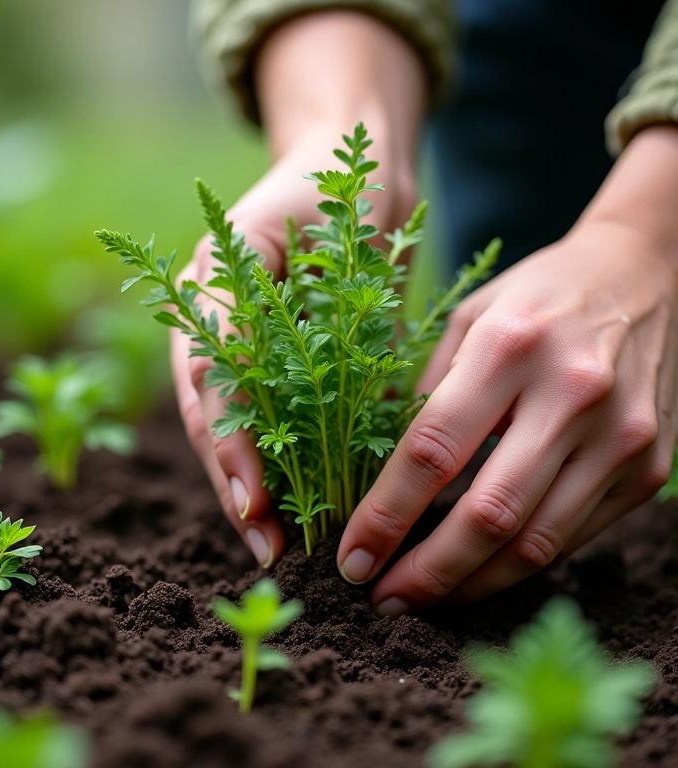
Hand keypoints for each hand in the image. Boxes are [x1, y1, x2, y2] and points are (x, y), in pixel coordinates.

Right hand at [171, 11, 423, 566]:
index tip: (255, 502)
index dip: (230, 450)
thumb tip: (231, 398)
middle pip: (219, 430)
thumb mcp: (267, 235)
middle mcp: (221, 341)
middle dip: (240, 490)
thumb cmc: (318, 190)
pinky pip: (292, 427)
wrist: (360, 178)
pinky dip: (297, 470)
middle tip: (267, 547)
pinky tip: (307, 512)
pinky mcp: (298, 371)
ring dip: (263, 495)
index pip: (210, 392)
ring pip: (250, 439)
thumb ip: (237, 309)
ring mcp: (256, 359)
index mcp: (205, 308)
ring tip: (280, 548)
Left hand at [337, 126, 677, 613]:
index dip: (385, 516)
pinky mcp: (647, 468)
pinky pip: (573, 536)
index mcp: (508, 347)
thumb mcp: (467, 318)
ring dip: (471, 585)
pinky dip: (519, 563)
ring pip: (536, 543)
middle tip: (383, 599)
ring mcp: (620, 437)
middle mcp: (571, 395)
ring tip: (424, 598)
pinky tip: (480, 569)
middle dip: (427, 572)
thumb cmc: (536, 298)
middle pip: (489, 514)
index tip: (353, 558)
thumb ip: (427, 392)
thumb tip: (382, 473)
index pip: (431, 451)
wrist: (639, 277)